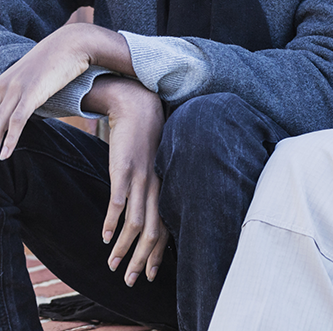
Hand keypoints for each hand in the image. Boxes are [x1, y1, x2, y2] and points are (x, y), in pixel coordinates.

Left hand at [0, 24, 130, 160]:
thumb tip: (28, 101)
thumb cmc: (59, 57)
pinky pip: (17, 121)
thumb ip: (26, 86)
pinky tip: (4, 154)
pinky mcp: (32, 94)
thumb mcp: (36, 73)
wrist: (74, 42)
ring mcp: (17, 88)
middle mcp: (5, 84)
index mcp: (2, 80)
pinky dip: (10, 140)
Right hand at [83, 76, 167, 285]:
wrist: (141, 110)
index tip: (152, 275)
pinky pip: (120, 201)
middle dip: (143, 260)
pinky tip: (106, 237)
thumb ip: (153, 192)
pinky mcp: (125, 170)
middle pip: (154, 233)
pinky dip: (113, 221)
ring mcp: (142, 180)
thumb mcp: (155, 170)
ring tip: (113, 265)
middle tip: (131, 280)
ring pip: (136, 222)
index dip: (159, 254)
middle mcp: (158, 188)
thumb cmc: (148, 142)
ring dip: (124, 248)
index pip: (167, 230)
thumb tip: (147, 215)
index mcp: (166, 189)